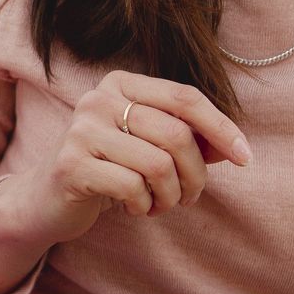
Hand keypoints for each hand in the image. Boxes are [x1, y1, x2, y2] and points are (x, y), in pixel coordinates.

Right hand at [0, 71, 251, 247]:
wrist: (49, 200)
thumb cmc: (110, 170)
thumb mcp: (149, 147)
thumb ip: (189, 140)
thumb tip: (234, 148)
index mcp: (120, 83)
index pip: (184, 97)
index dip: (221, 127)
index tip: (244, 158)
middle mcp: (97, 99)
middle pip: (175, 134)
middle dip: (195, 174)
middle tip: (190, 197)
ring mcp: (80, 131)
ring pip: (158, 164)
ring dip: (171, 196)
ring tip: (161, 205)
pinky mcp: (70, 165)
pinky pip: (132, 188)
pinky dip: (144, 206)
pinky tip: (135, 209)